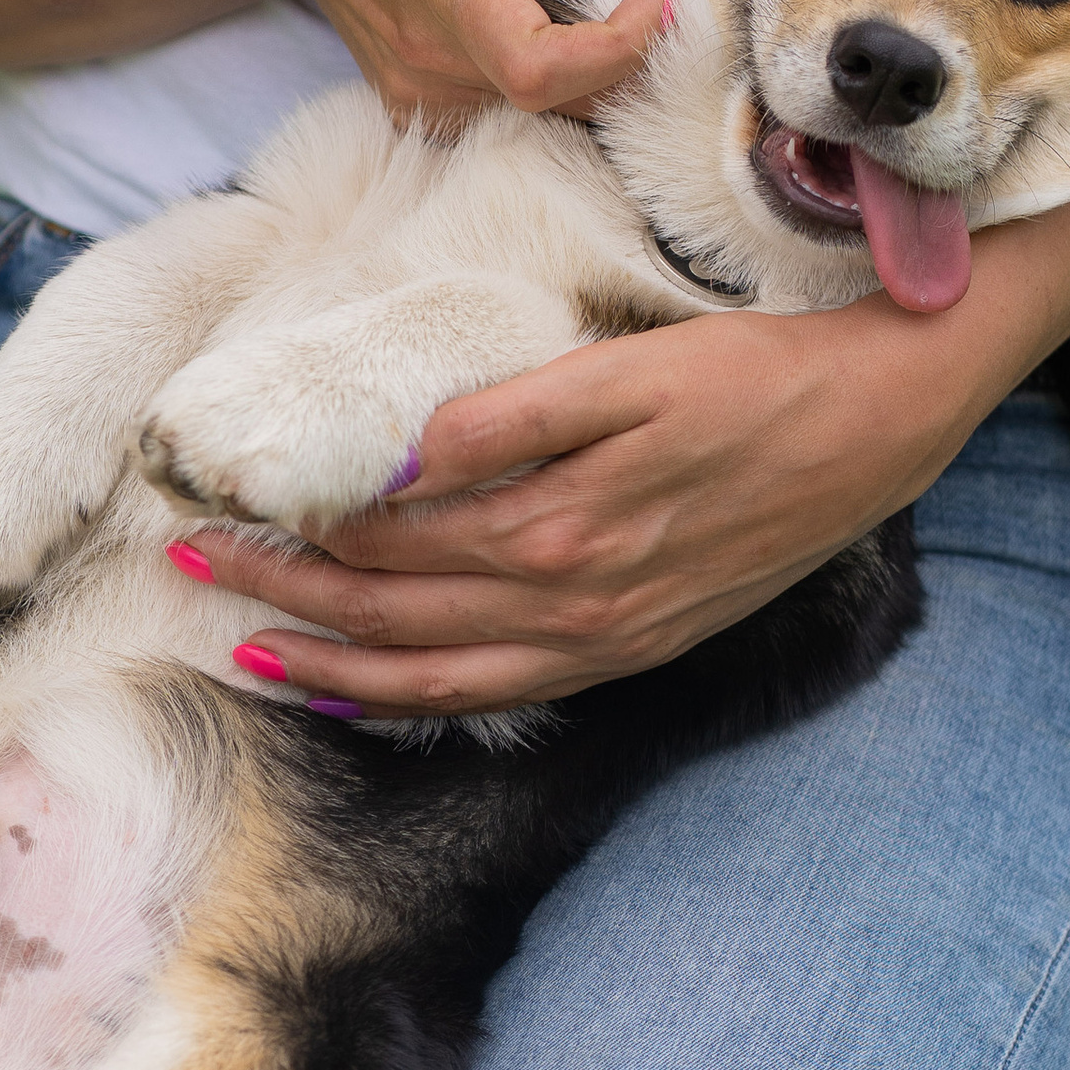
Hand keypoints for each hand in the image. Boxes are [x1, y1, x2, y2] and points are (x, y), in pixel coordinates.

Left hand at [171, 296, 999, 713]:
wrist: (883, 420)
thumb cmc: (756, 374)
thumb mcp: (629, 371)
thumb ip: (511, 417)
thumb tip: (397, 452)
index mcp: (558, 521)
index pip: (385, 535)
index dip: (288, 521)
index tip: (208, 494)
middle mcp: (570, 597)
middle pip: (390, 608)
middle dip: (279, 584)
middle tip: (186, 554)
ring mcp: (602, 636)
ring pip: (433, 674)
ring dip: (331, 658)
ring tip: (245, 637)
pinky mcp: (631, 646)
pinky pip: (498, 694)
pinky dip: (416, 698)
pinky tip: (363, 685)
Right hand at [207, 0, 669, 120]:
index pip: (543, 71)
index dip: (620, 48)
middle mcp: (426, 59)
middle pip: (564, 101)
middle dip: (630, 53)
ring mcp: (417, 91)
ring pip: (546, 115)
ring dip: (595, 68)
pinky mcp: (415, 102)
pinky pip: (512, 114)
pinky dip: (555, 79)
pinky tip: (548, 17)